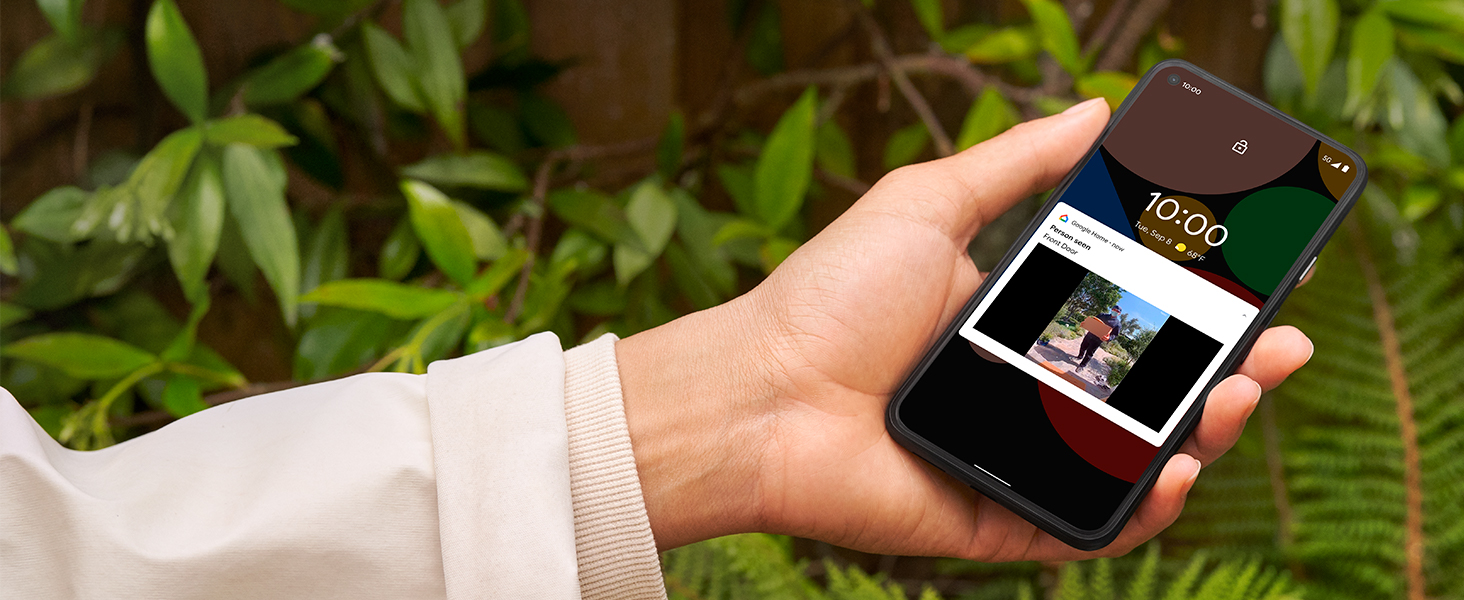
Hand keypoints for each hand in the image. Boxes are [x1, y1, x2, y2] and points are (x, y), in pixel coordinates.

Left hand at [615, 98, 1313, 559]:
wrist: (762, 392)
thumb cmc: (832, 298)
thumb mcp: (929, 204)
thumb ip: (1016, 163)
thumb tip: (1097, 109)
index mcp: (1019, 324)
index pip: (1135, 316)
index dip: (1203, 304)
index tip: (1262, 277)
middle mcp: (1028, 394)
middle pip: (1154, 392)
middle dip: (1233, 370)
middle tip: (1282, 342)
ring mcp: (1020, 461)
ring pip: (1138, 459)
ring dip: (1206, 432)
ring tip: (1239, 391)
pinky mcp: (1002, 521)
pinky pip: (1093, 525)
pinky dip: (1147, 506)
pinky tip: (1178, 465)